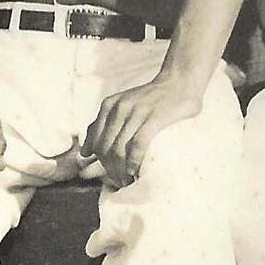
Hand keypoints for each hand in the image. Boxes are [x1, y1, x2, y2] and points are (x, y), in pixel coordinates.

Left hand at [83, 71, 206, 188]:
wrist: (180, 81)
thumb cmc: (152, 99)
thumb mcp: (122, 105)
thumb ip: (103, 123)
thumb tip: (84, 152)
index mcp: (109, 106)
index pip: (95, 143)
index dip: (99, 164)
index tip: (110, 177)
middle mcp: (119, 108)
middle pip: (105, 149)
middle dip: (110, 170)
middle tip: (120, 182)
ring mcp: (136, 113)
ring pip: (118, 149)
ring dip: (120, 171)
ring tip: (127, 181)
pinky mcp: (153, 118)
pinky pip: (137, 145)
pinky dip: (134, 161)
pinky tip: (136, 170)